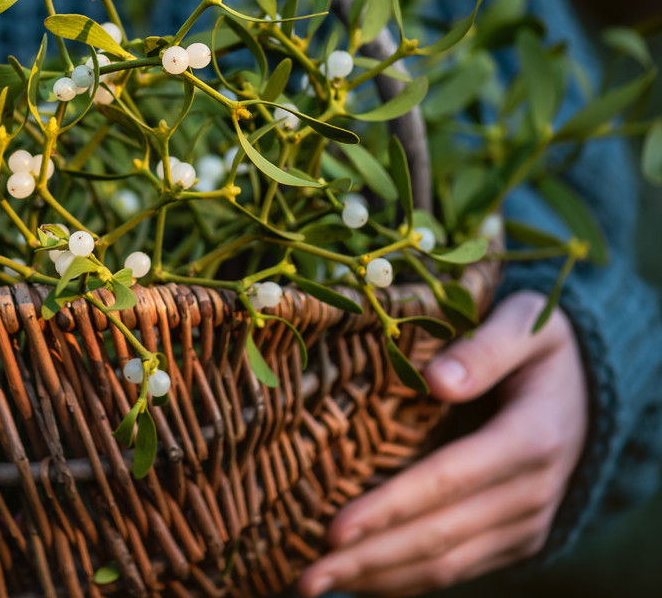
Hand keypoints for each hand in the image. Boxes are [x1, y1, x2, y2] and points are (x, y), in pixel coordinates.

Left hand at [299, 290, 587, 596]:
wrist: (592, 389)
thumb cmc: (539, 347)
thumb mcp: (526, 324)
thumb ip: (486, 348)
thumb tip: (438, 380)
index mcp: (530, 438)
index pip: (447, 480)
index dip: (389, 508)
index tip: (335, 529)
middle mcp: (531, 492)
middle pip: (439, 536)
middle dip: (368, 558)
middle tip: (305, 574)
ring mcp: (525, 523)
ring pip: (446, 564)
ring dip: (378, 578)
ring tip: (316, 582)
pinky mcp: (514, 539)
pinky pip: (458, 568)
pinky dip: (405, 579)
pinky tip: (357, 578)